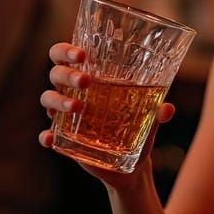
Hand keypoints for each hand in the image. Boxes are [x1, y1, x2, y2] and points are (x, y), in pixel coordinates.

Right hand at [38, 42, 174, 188]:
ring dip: (59, 101)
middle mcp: (72, 92)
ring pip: (48, 100)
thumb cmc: (138, 126)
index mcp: (89, 77)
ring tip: (78, 108)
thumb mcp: (149, 118)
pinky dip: (46, 136)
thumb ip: (157, 111)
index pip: (66, 55)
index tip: (82, 54)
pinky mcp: (64, 139)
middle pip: (55, 74)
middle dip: (67, 74)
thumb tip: (167, 108)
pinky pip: (46, 135)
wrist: (133, 163)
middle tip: (86, 81)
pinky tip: (50, 138)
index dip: (66, 50)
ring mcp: (65, 116)